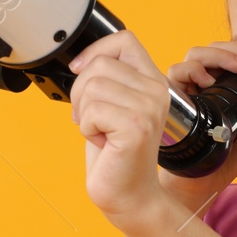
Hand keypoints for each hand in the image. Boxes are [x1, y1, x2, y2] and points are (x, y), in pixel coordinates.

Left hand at [69, 31, 173, 231]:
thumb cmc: (116, 155)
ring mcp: (148, 108)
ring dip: (84, 114)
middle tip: (90, 118)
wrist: (129, 196)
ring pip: (92, 87)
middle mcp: (156, 91)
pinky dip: (86, 129)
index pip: (124, 40)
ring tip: (100, 132)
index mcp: (152, 82)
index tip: (80, 71)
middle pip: (100, 64)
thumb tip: (81, 62)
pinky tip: (103, 143)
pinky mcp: (136, 127)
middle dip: (81, 92)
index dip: (95, 50)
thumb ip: (107, 82)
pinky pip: (92, 111)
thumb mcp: (113, 108)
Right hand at [162, 37, 236, 213]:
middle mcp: (198, 84)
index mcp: (217, 86)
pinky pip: (175, 73)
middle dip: (236, 48)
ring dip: (218, 55)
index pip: (227, 54)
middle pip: (211, 49)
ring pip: (194, 56)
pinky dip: (191, 71)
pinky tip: (208, 81)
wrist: (198, 186)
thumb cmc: (221, 159)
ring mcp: (182, 90)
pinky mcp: (169, 99)